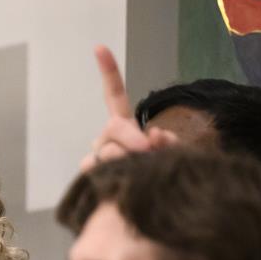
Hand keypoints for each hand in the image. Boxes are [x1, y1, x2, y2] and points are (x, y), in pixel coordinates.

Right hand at [79, 46, 179, 171]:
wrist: (147, 211)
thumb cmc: (160, 179)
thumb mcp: (170, 155)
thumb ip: (166, 142)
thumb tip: (154, 136)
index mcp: (123, 126)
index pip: (115, 95)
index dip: (108, 72)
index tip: (99, 48)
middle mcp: (106, 137)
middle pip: (114, 127)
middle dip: (131, 137)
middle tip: (147, 150)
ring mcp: (96, 155)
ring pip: (106, 149)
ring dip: (126, 158)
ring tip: (140, 171)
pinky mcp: (90, 174)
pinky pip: (94, 167)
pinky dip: (108, 171)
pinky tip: (117, 181)